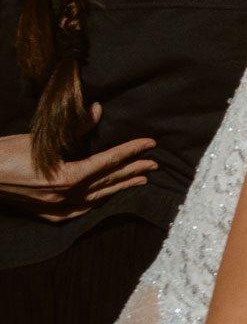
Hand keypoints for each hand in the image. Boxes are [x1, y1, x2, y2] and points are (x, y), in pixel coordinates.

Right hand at [0, 114, 155, 220]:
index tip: (150, 144)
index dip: (131, 151)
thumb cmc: (6, 153)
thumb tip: (97, 110)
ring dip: (120, 187)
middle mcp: (65, 196)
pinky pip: (80, 210)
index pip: (108, 161)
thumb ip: (74, 127)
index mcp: (67, 176)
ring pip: (97, 197)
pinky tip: (105, 198)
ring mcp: (56, 207)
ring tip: (140, 179)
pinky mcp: (46, 213)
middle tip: (155, 163)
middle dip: (133, 170)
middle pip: (108, 181)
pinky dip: (96, 202)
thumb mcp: (41, 137)